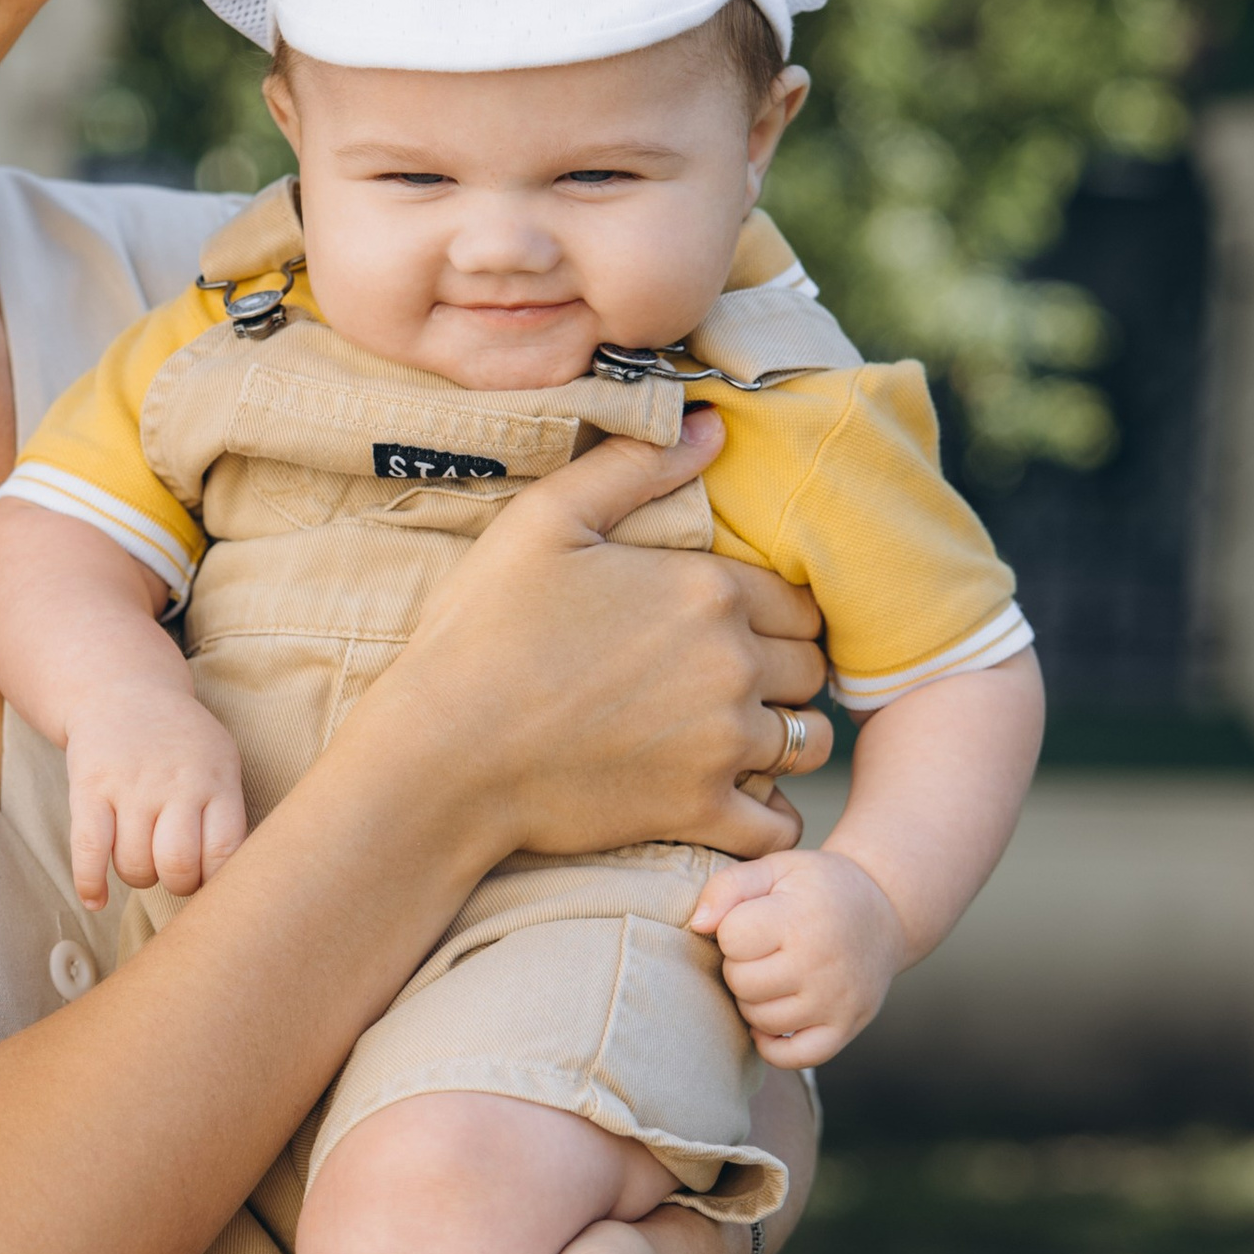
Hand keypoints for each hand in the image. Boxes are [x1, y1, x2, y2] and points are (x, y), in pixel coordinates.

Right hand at [65, 681, 247, 905]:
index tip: (208, 879)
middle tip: (173, 873)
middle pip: (177, 865)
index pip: (225, 850)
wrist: (123, 691)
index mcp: (216, 780)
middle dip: (176, 885)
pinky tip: (95, 899)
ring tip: (141, 861)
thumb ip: (227, 813)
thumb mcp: (220, 761)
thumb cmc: (180, 744)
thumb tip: (232, 879)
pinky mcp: (89, 788)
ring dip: (138, 877)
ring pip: (133, 864)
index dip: (216, 881)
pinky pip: (89, 850)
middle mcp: (175, 783)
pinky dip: (90, 884)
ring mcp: (130, 785)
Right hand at [377, 419, 830, 871]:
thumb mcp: (543, 522)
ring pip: (809, 740)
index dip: (773, 609)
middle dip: (786, 669)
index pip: (798, 597)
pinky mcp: (700, 811)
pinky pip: (779, 829)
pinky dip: (771, 820)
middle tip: (735, 679)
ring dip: (788, 736)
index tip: (736, 624)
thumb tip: (715, 425)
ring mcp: (722, 744)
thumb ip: (634, 467)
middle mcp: (732, 665)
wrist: (442, 756)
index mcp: (706, 589)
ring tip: (742, 736)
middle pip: (812, 666)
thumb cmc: (483, 633)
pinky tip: (740, 805)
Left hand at [690, 843, 903, 1068]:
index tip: (754, 921)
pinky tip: (772, 1022)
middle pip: (740, 982)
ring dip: (754, 1001)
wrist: (884, 911)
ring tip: (772, 975)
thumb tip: (697, 925)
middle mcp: (820, 964)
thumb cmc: (819, 889)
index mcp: (800, 919)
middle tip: (763, 950)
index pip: (730, 937)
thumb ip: (728, 886)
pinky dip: (773, 1046)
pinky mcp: (846, 1028)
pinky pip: (793, 1057)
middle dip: (740, 965)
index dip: (732, 929)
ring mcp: (835, 1001)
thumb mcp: (776, 868)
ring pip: (759, 1020)